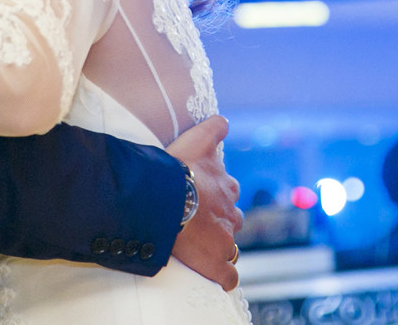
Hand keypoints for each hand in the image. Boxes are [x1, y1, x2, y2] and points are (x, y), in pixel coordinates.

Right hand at [165, 115, 241, 290]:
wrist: (166, 200)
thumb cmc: (178, 169)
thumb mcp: (197, 140)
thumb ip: (213, 130)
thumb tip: (224, 120)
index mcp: (225, 187)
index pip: (228, 191)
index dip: (215, 194)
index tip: (201, 196)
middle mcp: (230, 213)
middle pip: (232, 219)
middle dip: (220, 221)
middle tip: (198, 222)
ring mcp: (225, 241)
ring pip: (230, 246)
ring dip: (219, 247)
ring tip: (201, 248)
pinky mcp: (216, 264)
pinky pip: (228, 277)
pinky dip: (223, 277)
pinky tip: (214, 276)